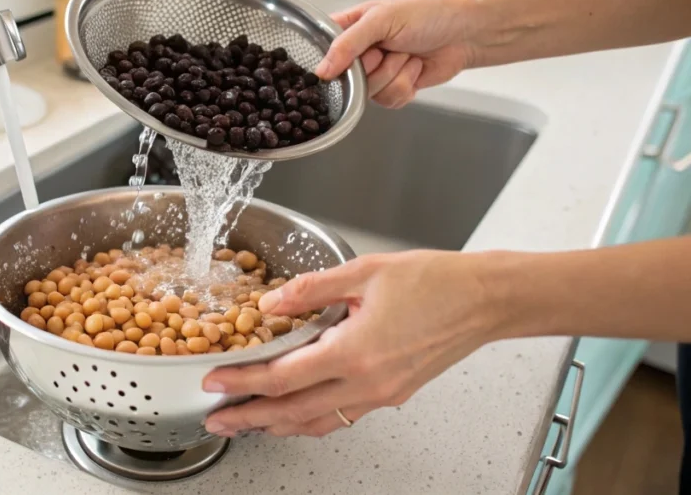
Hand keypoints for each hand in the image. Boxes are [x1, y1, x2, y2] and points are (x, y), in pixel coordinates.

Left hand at [202, 250, 497, 437]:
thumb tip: (270, 303)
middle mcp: (368, 383)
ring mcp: (382, 394)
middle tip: (217, 420)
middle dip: (249, 419)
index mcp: (355, 352)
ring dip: (277, 426)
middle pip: (293, 413)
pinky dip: (310, 420)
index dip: (242, 383)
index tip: (214, 382)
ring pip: (317, 422)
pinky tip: (296, 413)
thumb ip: (310, 290)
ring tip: (247, 423)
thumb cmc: (436, 282)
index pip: (282, 377)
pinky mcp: (393, 394)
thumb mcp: (364, 272)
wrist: (485, 300)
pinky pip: (342, 416)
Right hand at [317, 0, 484, 107]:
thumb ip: (348, 44)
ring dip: (394, 74)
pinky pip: (388, 101)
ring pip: (367, 93)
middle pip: (345, 78)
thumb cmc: (425, 16)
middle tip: (389, 48)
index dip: (328, 61)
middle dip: (373, 66)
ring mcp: (375, 73)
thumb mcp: (381, 19)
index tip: (346, 61)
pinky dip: (405, 85)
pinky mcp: (392, 89)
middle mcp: (358, 53)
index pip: (321, 50)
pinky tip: (414, 69)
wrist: (463, 34)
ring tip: (407, 55)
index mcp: (348, 29)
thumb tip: (322, 70)